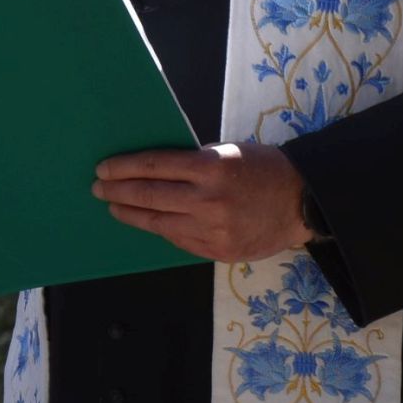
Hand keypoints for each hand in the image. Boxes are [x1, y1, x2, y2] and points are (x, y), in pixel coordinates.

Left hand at [95, 141, 315, 262]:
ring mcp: (212, 229)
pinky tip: (147, 222)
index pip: (154, 166)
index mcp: (211, 168)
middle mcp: (208, 200)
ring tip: (114, 207)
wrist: (303, 202)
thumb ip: (194, 162)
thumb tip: (154, 169)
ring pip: (158, 223)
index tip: (104, 168)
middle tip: (98, 188)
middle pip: (149, 196)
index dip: (124, 168)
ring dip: (131, 214)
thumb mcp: (229, 152)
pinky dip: (160, 229)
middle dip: (117, 191)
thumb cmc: (265, 169)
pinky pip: (178, 240)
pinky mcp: (217, 251)